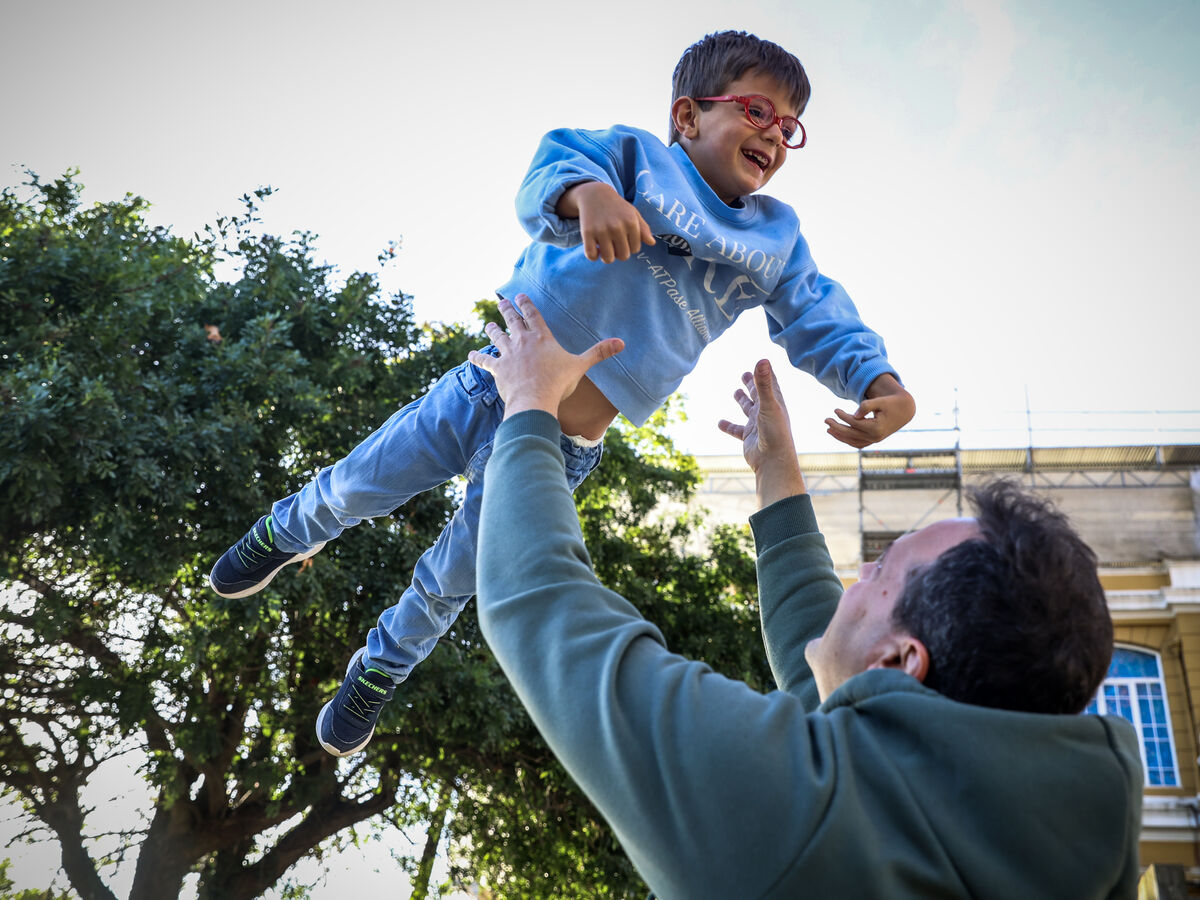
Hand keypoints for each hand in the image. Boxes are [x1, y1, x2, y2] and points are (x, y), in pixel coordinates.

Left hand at [468, 295, 623, 419]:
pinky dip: (477, 357)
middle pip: (512, 320)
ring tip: (489, 323)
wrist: (534, 399)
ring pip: (497, 336)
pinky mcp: (498, 369)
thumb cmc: (558, 383)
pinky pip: (484, 360)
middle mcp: (522, 341)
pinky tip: (470, 354)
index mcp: (541, 337)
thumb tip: (621, 343)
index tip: (521, 295)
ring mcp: (508, 354)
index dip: (527, 304)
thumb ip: (599, 353)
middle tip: (502, 301)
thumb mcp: (580, 366)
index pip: (533, 315)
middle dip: (507, 309)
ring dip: (492, 329)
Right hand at [558, 182, 654, 262]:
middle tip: (614, 245)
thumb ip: (644, 229)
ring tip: (605, 248)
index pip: (635, 249)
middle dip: (619, 253)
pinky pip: (591, 255)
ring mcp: (601, 230)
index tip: (624, 240)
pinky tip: (595, 249)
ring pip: (608, 259)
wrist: (594, 195)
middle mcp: (617, 227)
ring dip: (607, 257)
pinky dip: (593, 256)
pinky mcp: (587, 232)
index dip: (630, 247)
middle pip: (623, 256)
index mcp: (631, 222)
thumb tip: (652, 243)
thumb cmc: (617, 207)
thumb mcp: (632, 214)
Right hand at [718, 359, 805, 506]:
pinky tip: (720, 423)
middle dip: (753, 384)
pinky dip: (728, 426)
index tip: (761, 363)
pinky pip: (736, 430)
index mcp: (775, 403)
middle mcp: (767, 413)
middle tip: (744, 374)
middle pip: (759, 394)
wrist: (773, 461)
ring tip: (735, 392)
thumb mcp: (768, 405)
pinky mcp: (748, 437)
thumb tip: (761, 359)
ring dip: (742, 401)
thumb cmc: (775, 433)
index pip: (771, 384)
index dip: (765, 373)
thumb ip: (763, 383)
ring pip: (748, 410)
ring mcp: (758, 425)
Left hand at [825, 374, 915, 449]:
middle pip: (851, 433)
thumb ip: (867, 405)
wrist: (904, 410)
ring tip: (828, 429)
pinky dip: (848, 440)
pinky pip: (858, 444)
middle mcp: (875, 437)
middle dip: (836, 427)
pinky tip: (839, 434)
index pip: (855, 423)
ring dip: (840, 436)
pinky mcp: (874, 440)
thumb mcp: (880, 401)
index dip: (843, 416)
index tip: (835, 409)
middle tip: (826, 420)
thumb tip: (854, 415)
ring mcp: (875, 440)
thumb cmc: (891, 403)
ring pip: (853, 441)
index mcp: (877, 428)